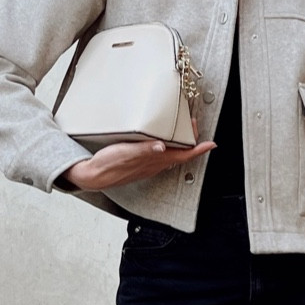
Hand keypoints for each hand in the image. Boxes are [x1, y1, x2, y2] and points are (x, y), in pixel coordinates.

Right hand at [64, 113, 213, 191]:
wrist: (94, 176)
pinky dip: (168, 149)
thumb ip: (144, 150)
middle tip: (194, 128)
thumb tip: (161, 146)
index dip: (198, 150)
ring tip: (183, 134)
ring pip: (171, 157)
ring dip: (180, 146)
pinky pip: (160, 158)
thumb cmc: (107, 165)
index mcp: (154, 161)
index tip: (210, 144)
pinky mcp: (140, 165)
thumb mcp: (125, 153)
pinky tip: (162, 144)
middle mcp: (154, 165)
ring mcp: (148, 167)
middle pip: (180, 155)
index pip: (182, 155)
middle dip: (191, 143)